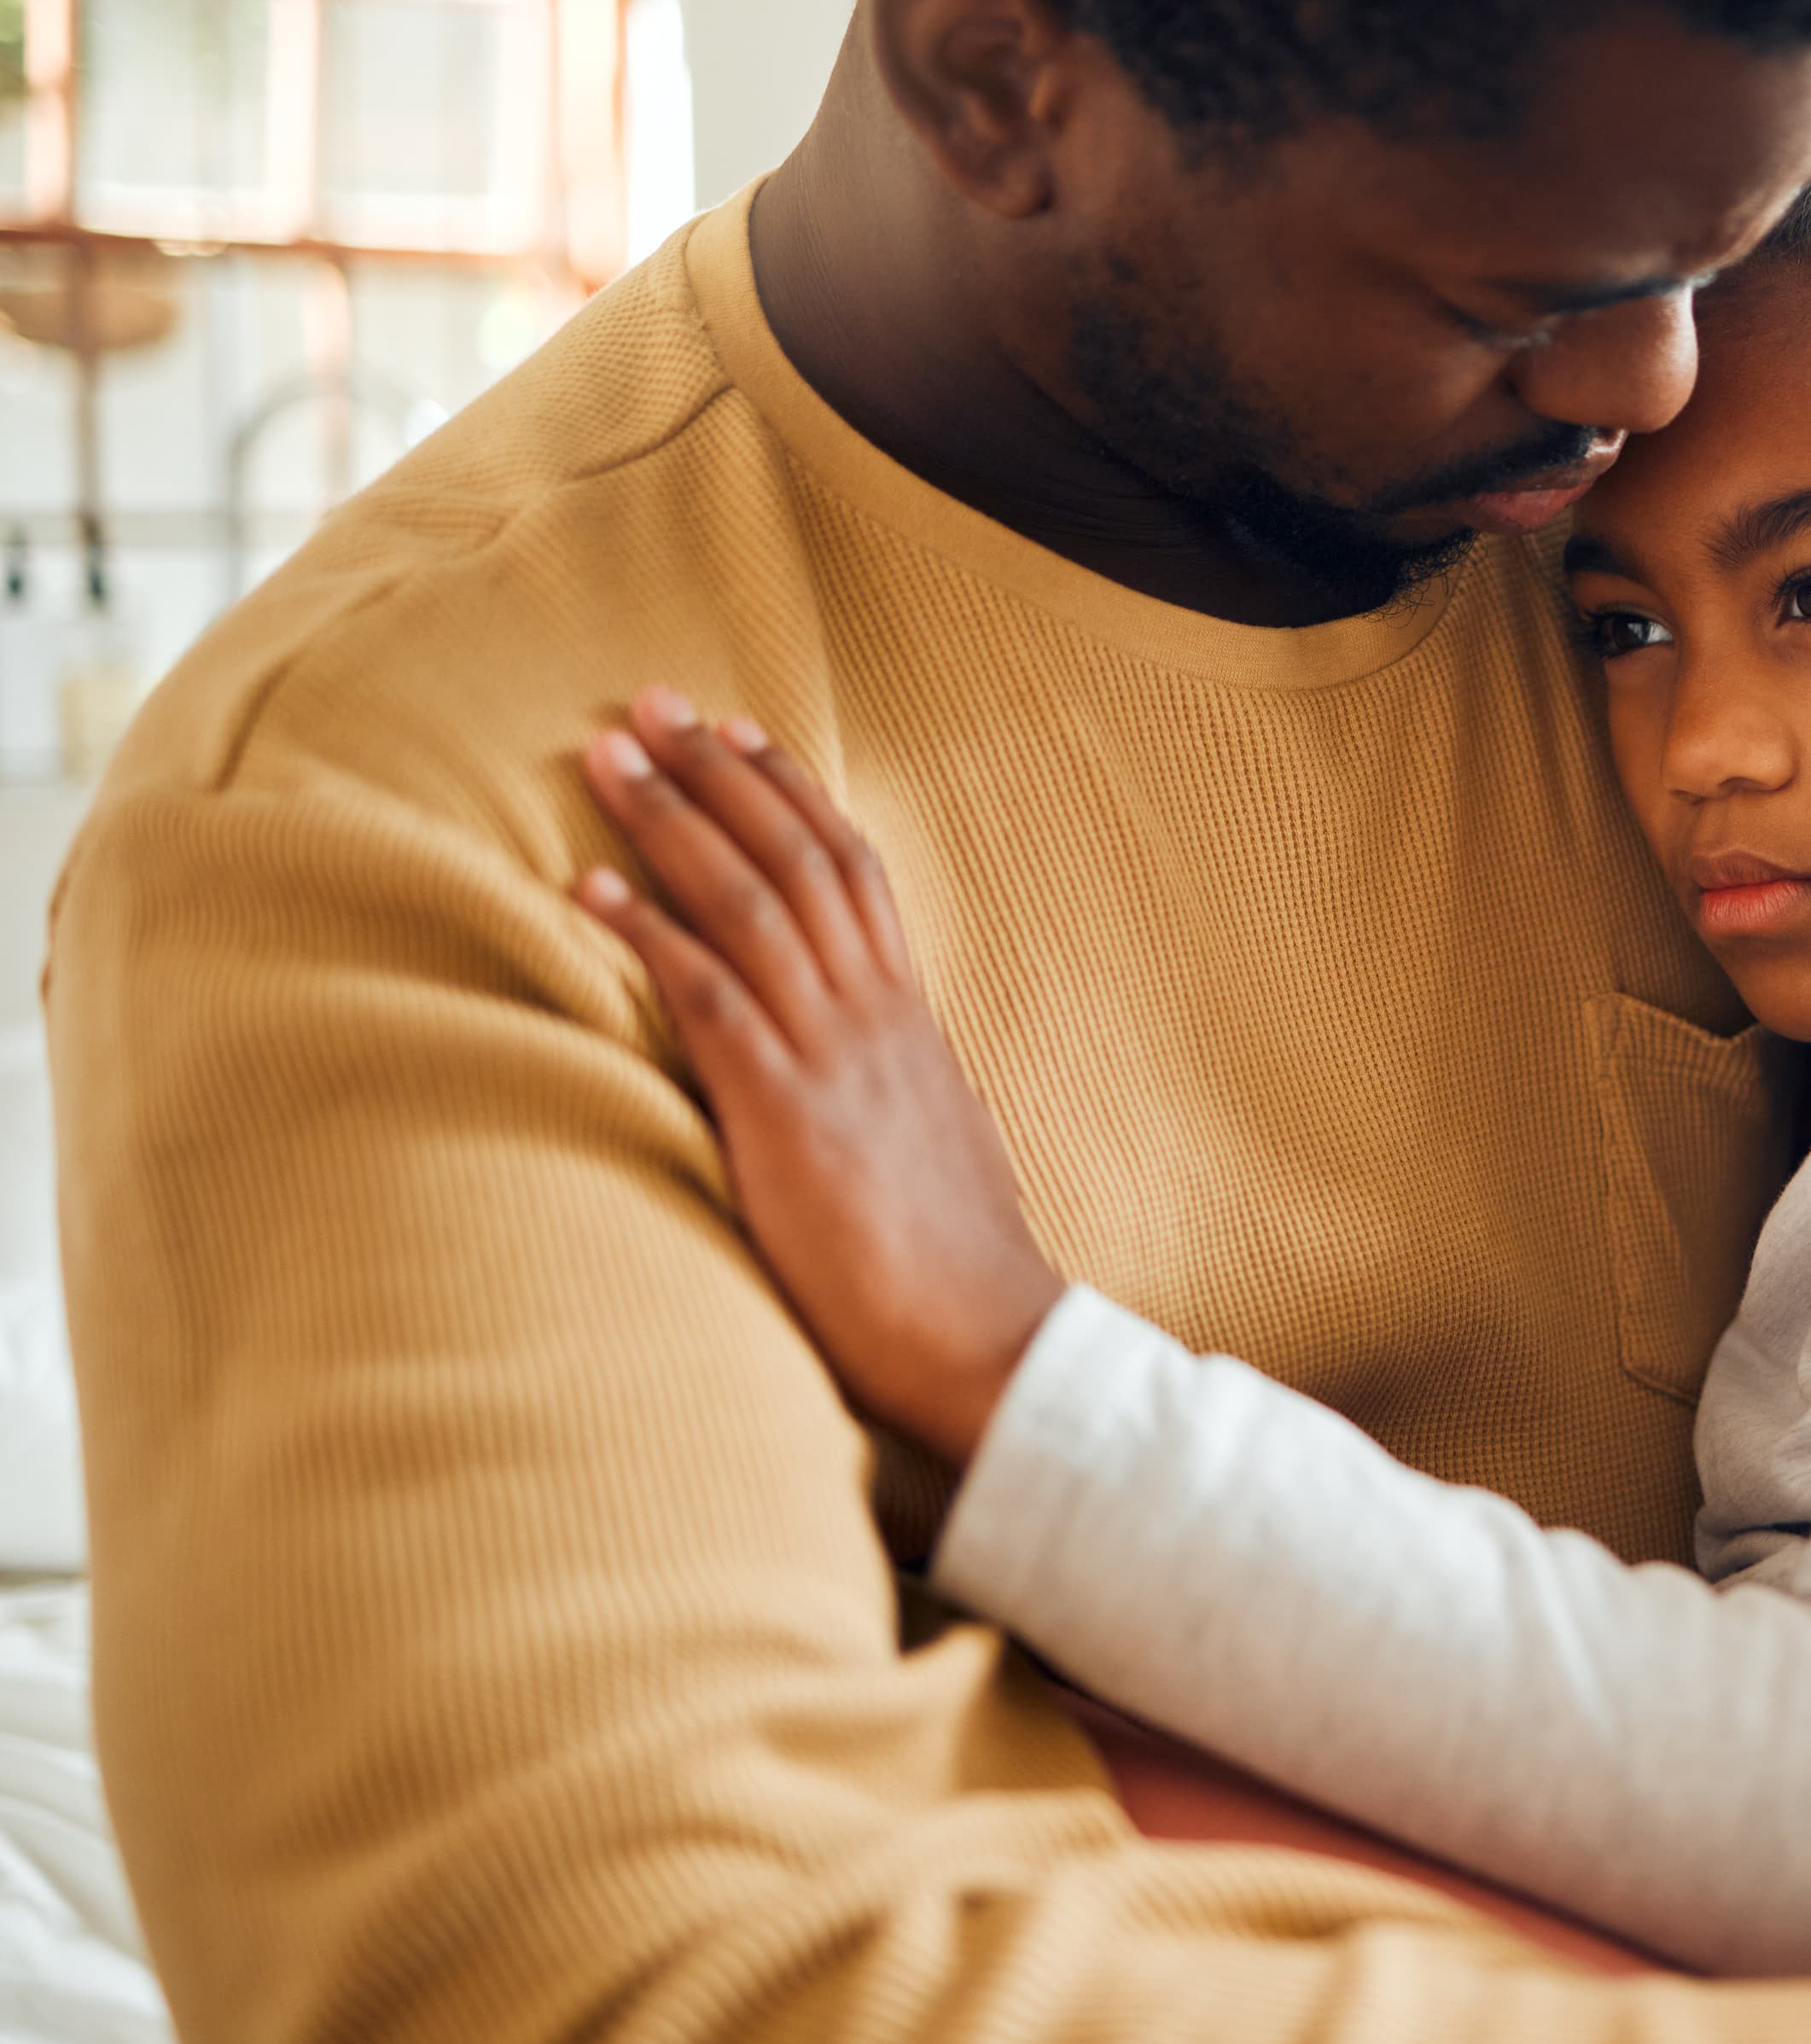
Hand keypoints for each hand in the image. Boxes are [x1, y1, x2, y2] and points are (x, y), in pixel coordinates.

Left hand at [573, 685, 1062, 1460]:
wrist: (991, 1341)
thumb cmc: (957, 1265)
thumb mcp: (940, 1144)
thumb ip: (901, 1089)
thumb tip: (885, 1071)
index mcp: (912, 1021)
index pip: (854, 873)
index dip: (792, 795)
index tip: (740, 732)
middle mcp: (876, 1018)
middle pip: (796, 860)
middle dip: (718, 774)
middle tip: (650, 702)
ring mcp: (835, 1060)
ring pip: (750, 905)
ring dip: (671, 823)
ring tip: (605, 758)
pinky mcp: (789, 1116)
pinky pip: (711, 1002)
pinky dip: (648, 938)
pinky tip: (587, 894)